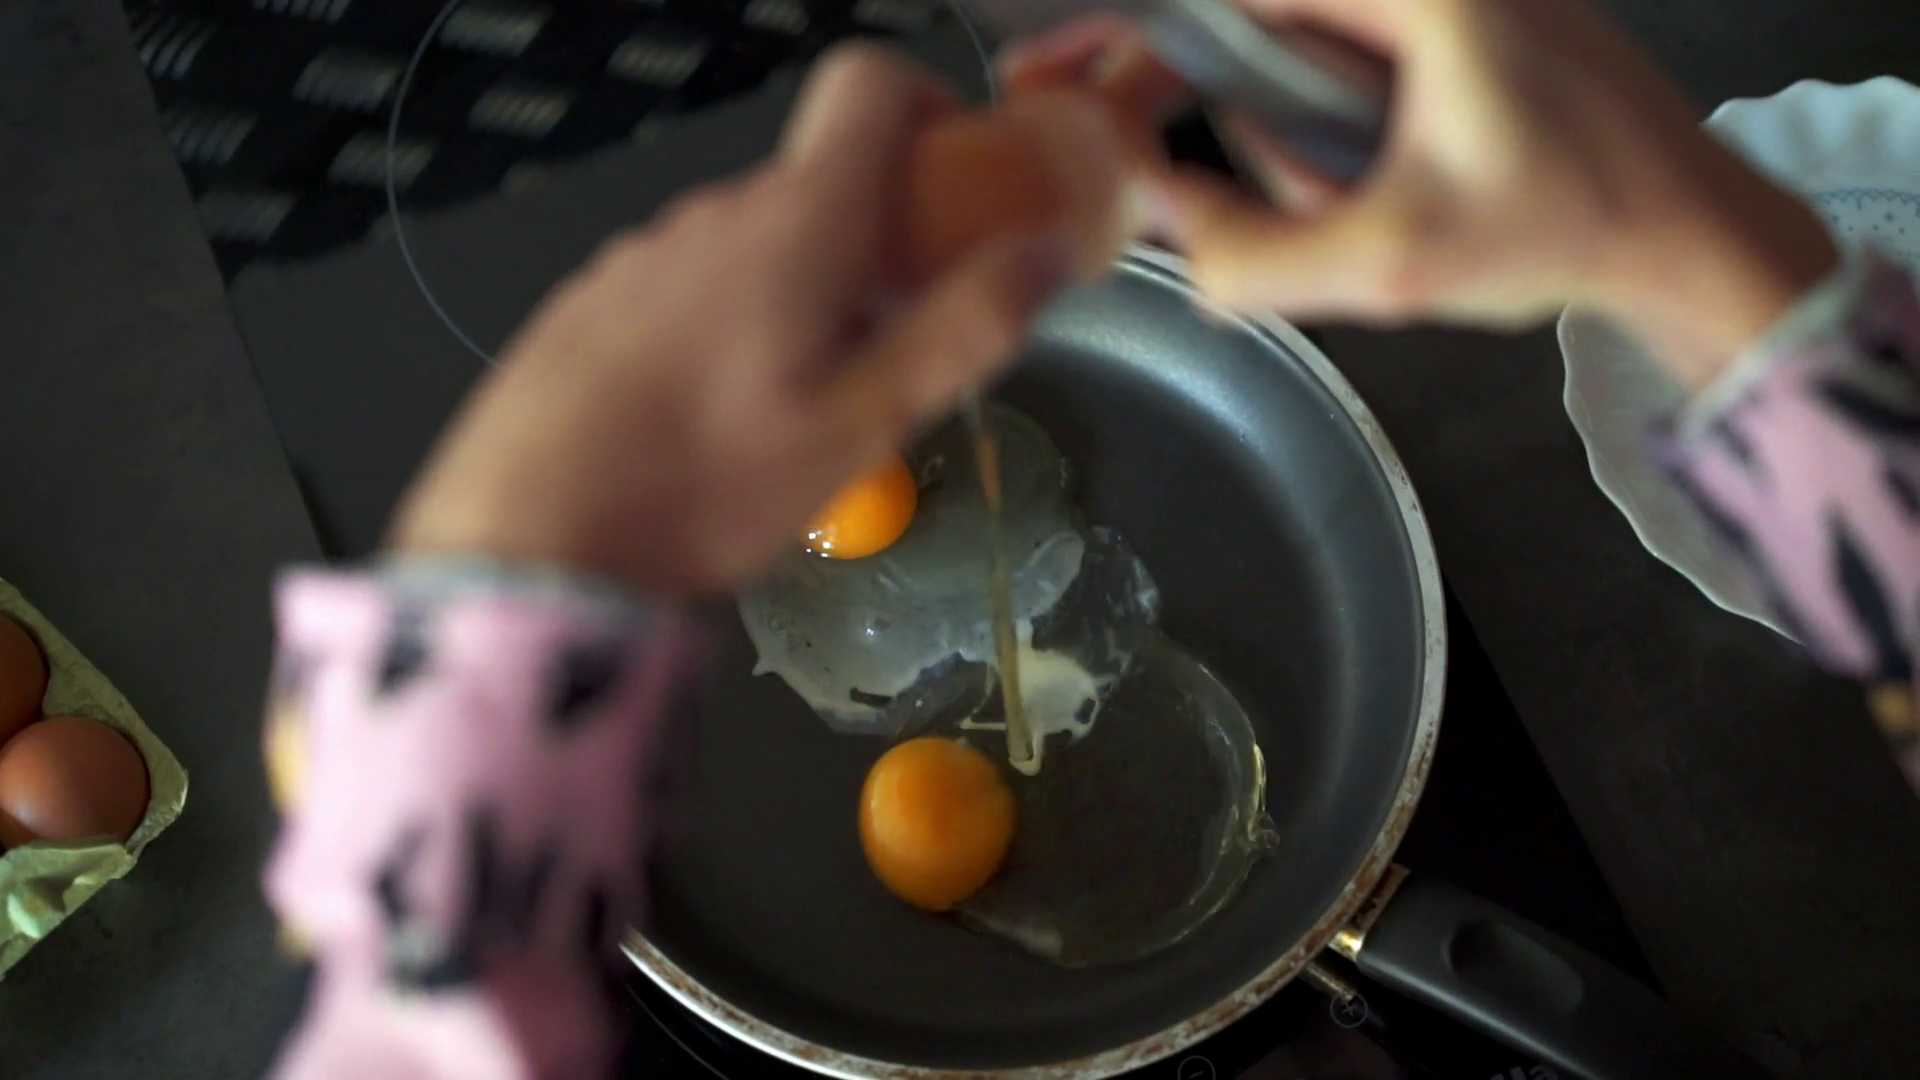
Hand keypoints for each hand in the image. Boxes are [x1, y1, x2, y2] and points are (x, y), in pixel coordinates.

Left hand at [389, 46, 1088, 594]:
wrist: (523, 541)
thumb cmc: (707, 486)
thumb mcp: (862, 427)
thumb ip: (964, 331)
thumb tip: (1046, 251)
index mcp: (798, 222)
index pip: (870, 84)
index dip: (932, 108)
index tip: (959, 188)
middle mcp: (716, 211)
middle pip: (822, 180)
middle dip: (877, 242)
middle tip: (895, 346)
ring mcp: (644, 251)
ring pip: (755, 241)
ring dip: (800, 291)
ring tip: (796, 405)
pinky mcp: (593, 300)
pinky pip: (688, 283)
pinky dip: (726, 322)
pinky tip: (709, 419)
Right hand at [1003, 0, 1839, 385]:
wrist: (1690, 234)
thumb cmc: (1567, 229)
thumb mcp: (1395, 261)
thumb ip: (1253, 254)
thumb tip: (1160, 221)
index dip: (1118, 32)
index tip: (1044, 73)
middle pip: (1249, 21)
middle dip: (1200, 109)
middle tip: (1146, 174)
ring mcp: (1440, 3)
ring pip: (1295, 55)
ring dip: (1286, 146)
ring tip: (1347, 214)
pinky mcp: (1455, 33)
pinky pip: (1344, 71)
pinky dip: (1325, 139)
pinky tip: (1375, 197)